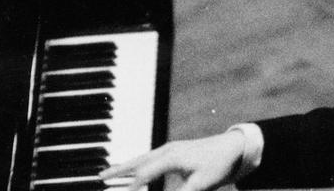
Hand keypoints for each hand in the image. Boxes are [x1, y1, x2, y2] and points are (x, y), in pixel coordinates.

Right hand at [99, 131, 245, 190]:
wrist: (234, 147)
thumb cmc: (218, 164)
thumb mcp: (200, 184)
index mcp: (171, 157)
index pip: (144, 174)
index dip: (132, 187)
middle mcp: (167, 150)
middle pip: (136, 161)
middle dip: (117, 170)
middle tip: (99, 176)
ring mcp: (170, 149)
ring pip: (141, 158)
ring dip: (124, 166)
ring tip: (108, 172)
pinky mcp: (174, 152)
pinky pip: (150, 158)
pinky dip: (137, 164)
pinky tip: (132, 169)